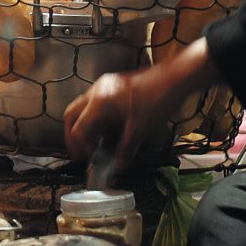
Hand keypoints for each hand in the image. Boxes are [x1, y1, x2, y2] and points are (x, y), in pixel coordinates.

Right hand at [64, 41, 211, 182]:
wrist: (174, 79)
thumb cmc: (157, 98)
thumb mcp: (139, 131)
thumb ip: (124, 150)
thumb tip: (117, 166)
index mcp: (99, 102)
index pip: (78, 128)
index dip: (81, 146)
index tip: (88, 158)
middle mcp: (97, 92)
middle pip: (72, 115)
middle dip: (75, 135)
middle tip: (81, 151)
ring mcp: (104, 87)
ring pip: (84, 109)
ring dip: (87, 127)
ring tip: (97, 144)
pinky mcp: (113, 86)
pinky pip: (96, 104)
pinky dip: (98, 120)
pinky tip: (110, 132)